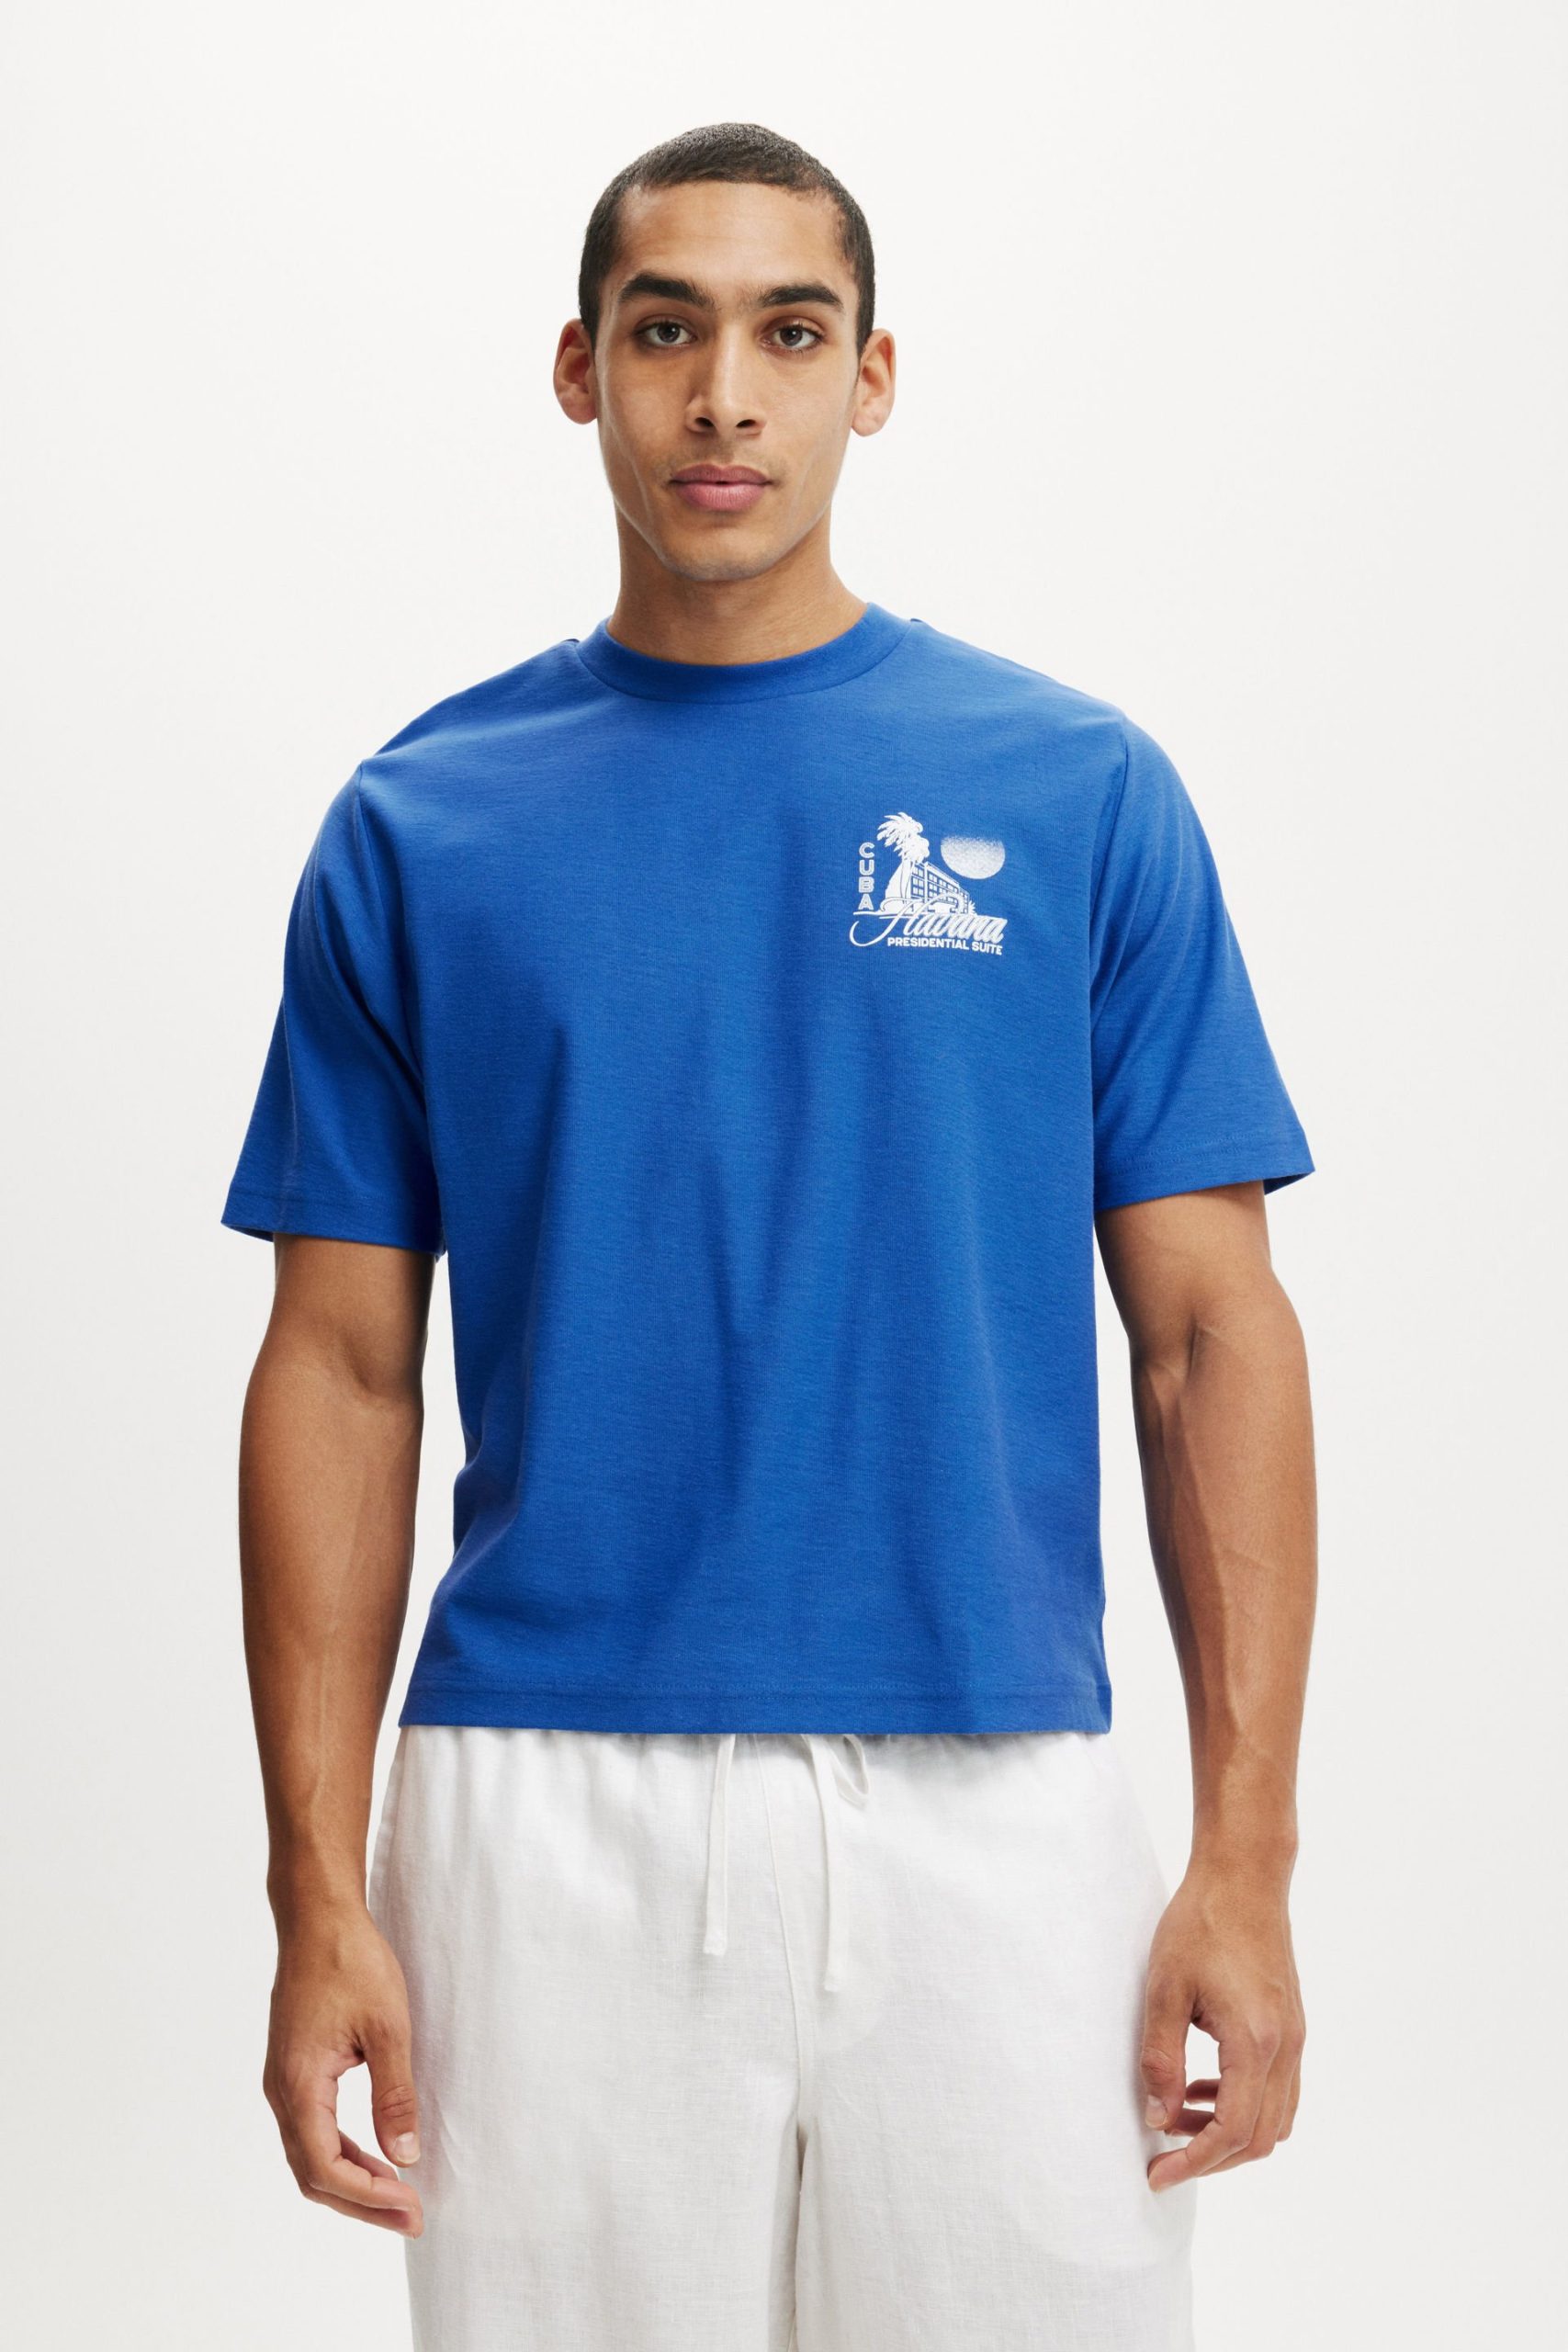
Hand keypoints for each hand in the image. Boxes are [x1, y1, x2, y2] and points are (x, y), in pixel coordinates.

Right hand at [263, 1903, 424, 2234]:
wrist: (317, 1916)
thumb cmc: (351, 1960)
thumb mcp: (387, 2027)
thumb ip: (395, 2095)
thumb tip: (406, 2157)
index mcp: (299, 2083)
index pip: (325, 2166)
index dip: (369, 2196)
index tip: (411, 2207)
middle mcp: (281, 2091)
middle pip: (312, 2174)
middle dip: (362, 2202)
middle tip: (411, 2218)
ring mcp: (283, 2082)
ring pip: (309, 2156)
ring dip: (352, 2182)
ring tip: (399, 2197)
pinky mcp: (293, 2071)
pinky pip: (311, 2131)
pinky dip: (342, 2155)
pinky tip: (376, 2158)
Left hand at [1138, 1860, 1304, 2191]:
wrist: (1245, 1876)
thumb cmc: (1202, 1922)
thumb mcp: (1165, 1989)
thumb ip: (1161, 2059)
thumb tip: (1158, 2118)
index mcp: (1255, 2042)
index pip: (1233, 2131)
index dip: (1194, 2161)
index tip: (1158, 2174)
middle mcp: (1285, 2047)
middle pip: (1260, 2137)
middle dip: (1212, 2157)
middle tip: (1165, 2158)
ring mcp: (1294, 2038)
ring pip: (1275, 2119)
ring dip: (1230, 2133)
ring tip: (1179, 2117)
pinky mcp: (1291, 2026)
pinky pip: (1278, 2090)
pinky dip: (1245, 2105)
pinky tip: (1204, 2086)